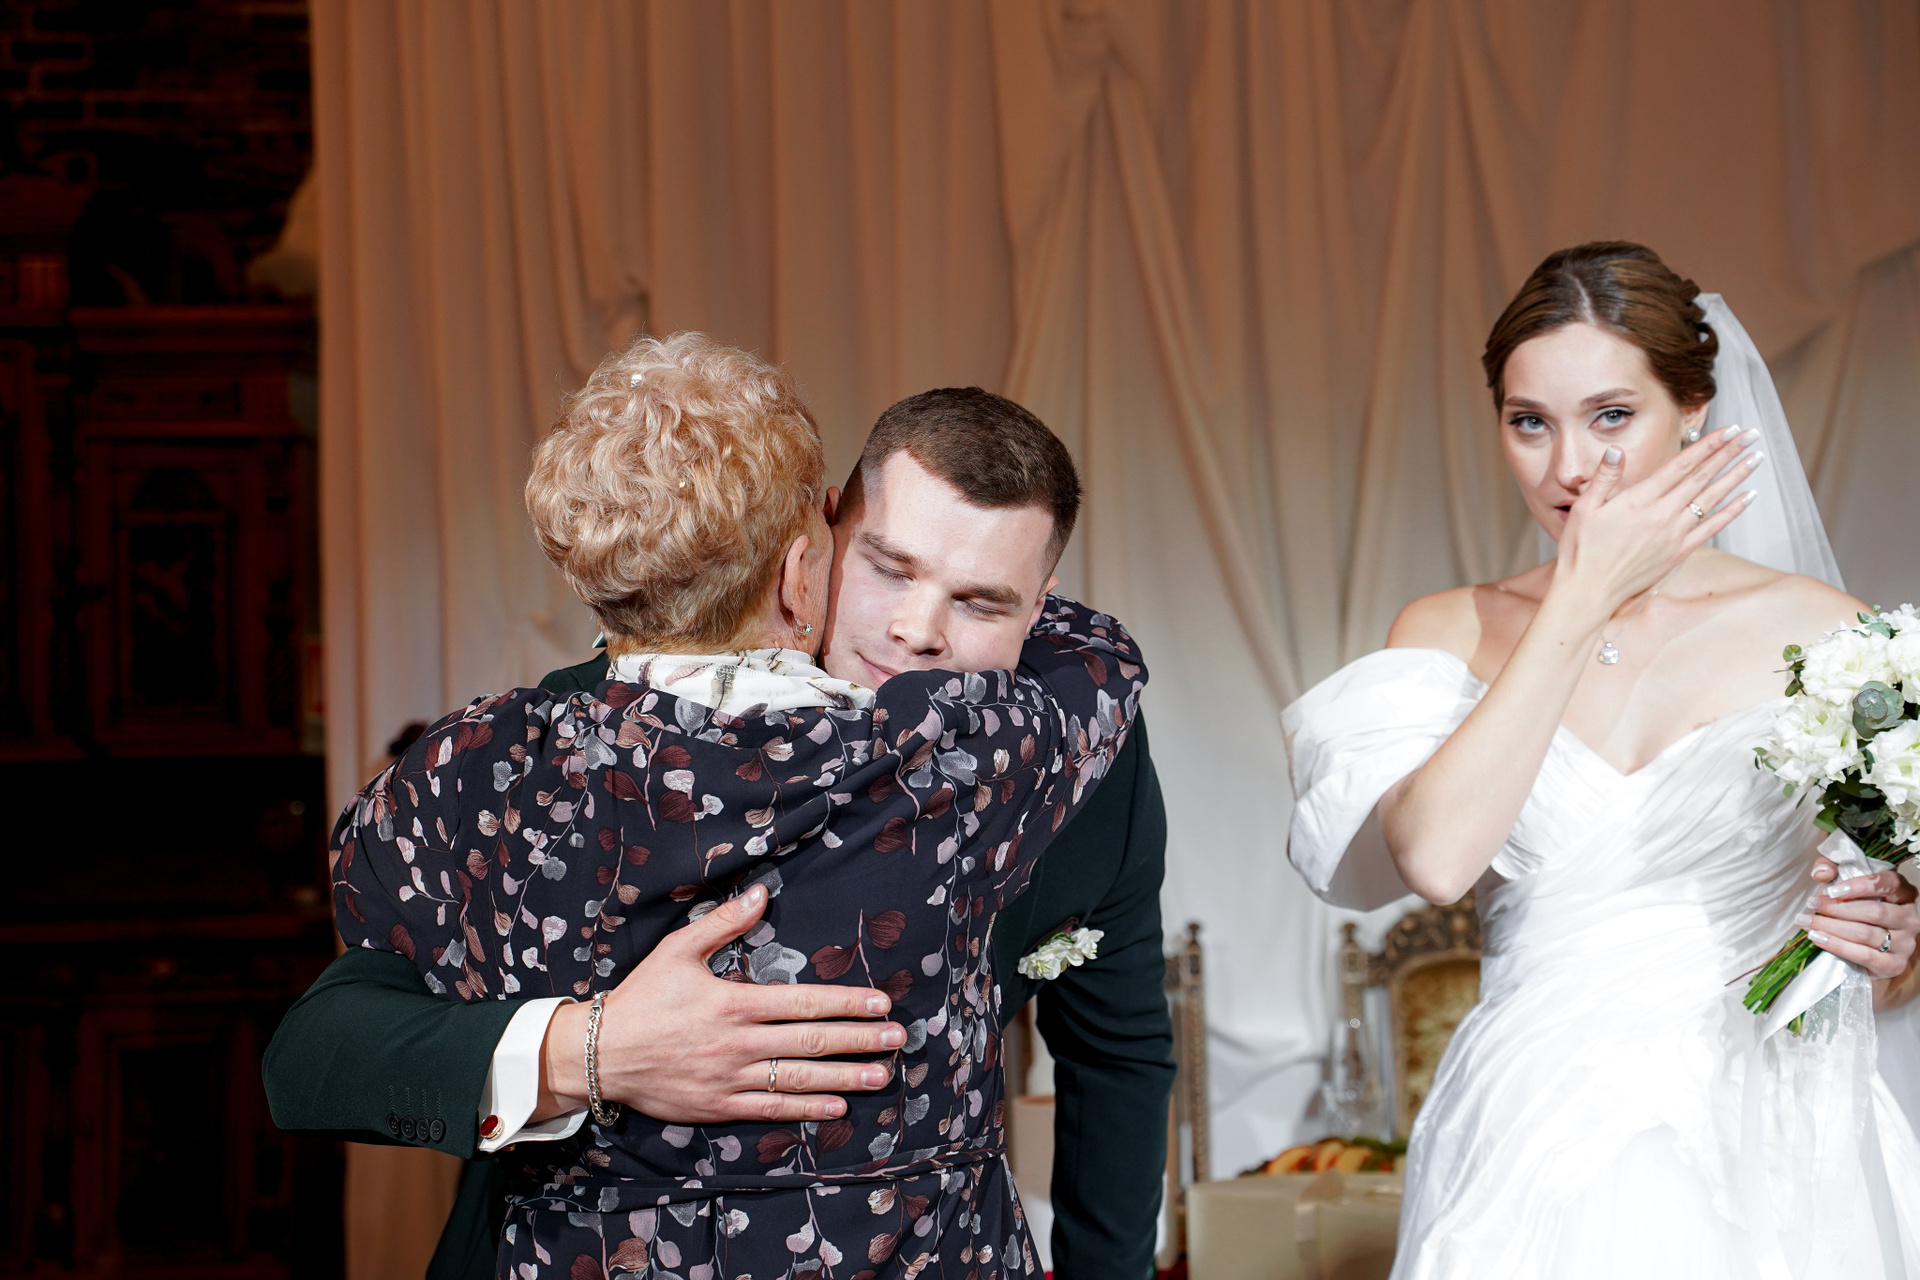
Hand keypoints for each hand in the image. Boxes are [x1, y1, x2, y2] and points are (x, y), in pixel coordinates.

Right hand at [536, 884, 904, 1123]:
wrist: (600, 1054)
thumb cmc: (642, 998)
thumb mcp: (677, 950)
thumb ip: (724, 923)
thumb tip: (762, 894)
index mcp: (733, 1003)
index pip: (803, 1004)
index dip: (846, 1004)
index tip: (880, 1003)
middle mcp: (738, 1043)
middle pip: (811, 1043)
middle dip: (859, 1040)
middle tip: (898, 1040)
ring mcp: (730, 1078)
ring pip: (798, 1079)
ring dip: (845, 1078)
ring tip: (882, 1076)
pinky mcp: (719, 1106)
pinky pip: (771, 1108)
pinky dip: (806, 1109)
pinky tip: (837, 1107)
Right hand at [1553, 424, 1761, 618]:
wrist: (1589, 590)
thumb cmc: (1581, 549)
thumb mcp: (1583, 508)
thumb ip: (1604, 477)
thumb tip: (1615, 450)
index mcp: (1638, 499)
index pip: (1681, 465)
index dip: (1707, 445)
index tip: (1728, 430)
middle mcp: (1662, 514)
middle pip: (1702, 477)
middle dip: (1728, 453)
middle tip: (1749, 435)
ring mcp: (1674, 534)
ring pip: (1712, 499)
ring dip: (1735, 477)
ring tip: (1754, 458)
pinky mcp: (1678, 552)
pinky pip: (1712, 528)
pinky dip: (1732, 512)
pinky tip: (1747, 497)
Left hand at [1805, 856, 1918, 988]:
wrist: (1870, 949)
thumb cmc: (1857, 910)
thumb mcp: (1846, 884)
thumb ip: (1833, 869)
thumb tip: (1822, 874)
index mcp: (1904, 894)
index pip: (1889, 884)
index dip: (1860, 886)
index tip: (1832, 890)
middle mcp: (1910, 918)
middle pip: (1874, 911)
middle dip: (1837, 908)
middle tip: (1811, 905)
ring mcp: (1905, 943)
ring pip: (1865, 934)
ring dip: (1831, 927)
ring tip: (1807, 923)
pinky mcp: (1894, 965)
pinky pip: (1864, 956)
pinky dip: (1838, 946)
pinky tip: (1818, 939)